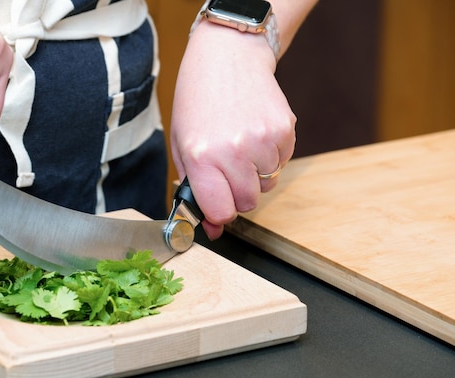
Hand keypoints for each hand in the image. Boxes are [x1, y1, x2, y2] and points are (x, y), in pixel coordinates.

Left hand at [171, 20, 295, 239]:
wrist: (228, 57)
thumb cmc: (198, 101)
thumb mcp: (183, 145)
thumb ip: (194, 189)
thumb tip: (213, 229)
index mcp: (202, 157)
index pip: (221, 211)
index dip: (219, 213)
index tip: (217, 203)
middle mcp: (234, 151)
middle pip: (247, 202)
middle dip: (237, 192)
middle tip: (227, 166)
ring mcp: (263, 140)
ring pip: (267, 184)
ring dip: (255, 173)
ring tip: (240, 142)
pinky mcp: (285, 129)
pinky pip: (282, 162)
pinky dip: (270, 155)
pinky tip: (255, 131)